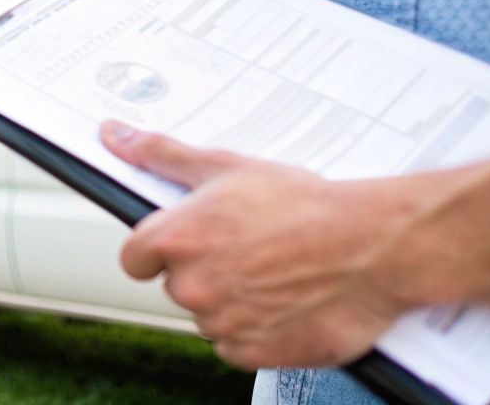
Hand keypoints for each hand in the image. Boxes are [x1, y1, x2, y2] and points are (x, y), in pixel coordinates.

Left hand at [99, 120, 415, 370]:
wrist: (373, 246)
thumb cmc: (306, 205)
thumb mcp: (226, 167)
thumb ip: (161, 154)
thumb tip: (116, 136)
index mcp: (176, 239)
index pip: (134, 258)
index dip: (159, 249)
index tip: (188, 243)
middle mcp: (192, 286)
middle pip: (177, 286)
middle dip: (205, 271)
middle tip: (249, 249)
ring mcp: (222, 323)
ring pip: (210, 317)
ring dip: (233, 302)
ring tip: (275, 273)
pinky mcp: (253, 353)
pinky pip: (237, 347)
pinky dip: (256, 332)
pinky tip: (284, 302)